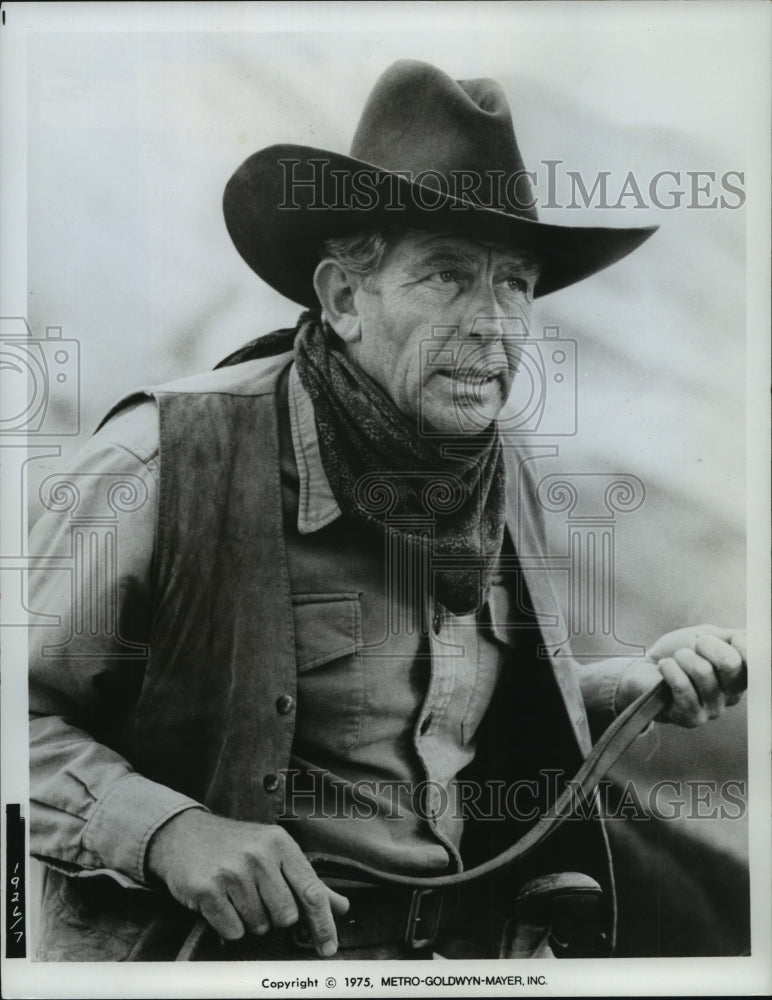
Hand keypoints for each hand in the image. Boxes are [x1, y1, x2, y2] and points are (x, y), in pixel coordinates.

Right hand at [146, 810, 348, 956]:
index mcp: (281, 844)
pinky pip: (233, 931)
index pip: (312, 891)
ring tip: (237, 896)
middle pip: (286, 916)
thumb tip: (341, 907)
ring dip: (250, 920)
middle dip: (275, 917)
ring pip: (259, 926)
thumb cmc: (235, 845)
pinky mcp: (208, 889)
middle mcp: (259, 855)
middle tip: (258, 897)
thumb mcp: (274, 852)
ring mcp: (233, 872)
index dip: (324, 924)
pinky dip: (229, 926)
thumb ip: (307, 880)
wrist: (183, 834)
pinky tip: (221, 903)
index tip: (329, 947)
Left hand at [616, 625, 746, 726]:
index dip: (739, 644)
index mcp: (739, 676)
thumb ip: (732, 636)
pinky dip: (669, 669)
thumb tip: (752, 637)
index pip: (754, 661)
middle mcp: (731, 696)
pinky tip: (665, 667)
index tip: (721, 637)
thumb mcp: (707, 636)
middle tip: (693, 645)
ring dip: (683, 657)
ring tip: (676, 659)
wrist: (645, 669)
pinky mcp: (692, 718)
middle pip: (731, 664)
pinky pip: (683, 686)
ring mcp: (713, 709)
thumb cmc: (677, 653)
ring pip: (703, 672)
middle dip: (706, 645)